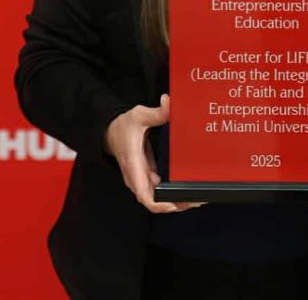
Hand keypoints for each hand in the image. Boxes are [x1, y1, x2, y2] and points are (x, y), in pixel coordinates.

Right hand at [104, 93, 203, 213]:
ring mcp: (141, 179)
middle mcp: (136, 177)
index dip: (159, 204)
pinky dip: (172, 194)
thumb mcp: (139, 116)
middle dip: (175, 204)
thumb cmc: (122, 126)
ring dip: (175, 201)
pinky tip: (187, 191)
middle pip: (155, 201)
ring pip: (158, 198)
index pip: (144, 195)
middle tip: (197, 200)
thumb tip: (168, 102)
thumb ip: (156, 112)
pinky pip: (159, 191)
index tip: (175, 204)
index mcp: (134, 165)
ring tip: (197, 198)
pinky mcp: (146, 177)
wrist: (110, 132)